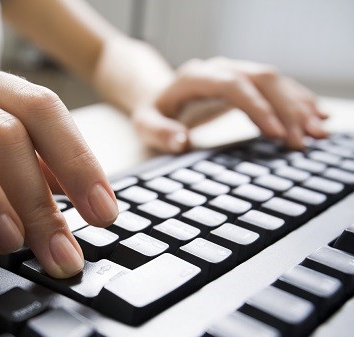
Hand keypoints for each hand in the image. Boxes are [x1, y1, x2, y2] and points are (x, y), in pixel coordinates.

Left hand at [132, 57, 328, 151]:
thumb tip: (181, 141)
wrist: (158, 95)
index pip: (232, 85)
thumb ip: (160, 133)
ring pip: (274, 81)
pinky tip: (316, 116)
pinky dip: (298, 101)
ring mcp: (235, 72)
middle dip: (286, 109)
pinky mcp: (246, 81)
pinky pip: (277, 86)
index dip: (257, 107)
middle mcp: (219, 68)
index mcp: (195, 77)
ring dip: (298, 105)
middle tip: (303, 141)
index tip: (275, 134)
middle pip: (261, 79)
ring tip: (318, 133)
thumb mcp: (145, 125)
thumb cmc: (153, 113)